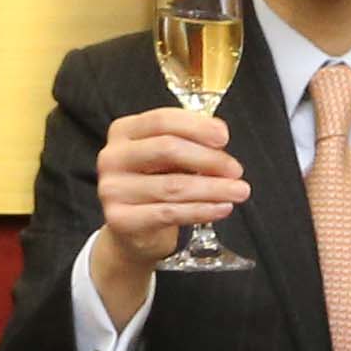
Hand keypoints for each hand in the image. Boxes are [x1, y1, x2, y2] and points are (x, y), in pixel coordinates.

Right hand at [84, 107, 246, 314]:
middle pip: (166, 149)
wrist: (132, 230)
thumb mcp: (167, 157)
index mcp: (123, 131)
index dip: (196, 126)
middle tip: (235, 169)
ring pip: (173, 185)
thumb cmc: (155, 183)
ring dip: (213, 188)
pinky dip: (201, 210)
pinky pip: (169, 213)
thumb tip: (219, 136)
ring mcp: (112, 189)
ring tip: (239, 191)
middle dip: (208, 159)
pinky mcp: (120, 219)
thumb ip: (188, 142)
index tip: (224, 137)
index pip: (162, 120)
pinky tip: (222, 208)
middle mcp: (111, 157)